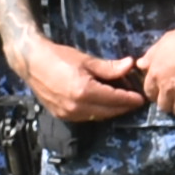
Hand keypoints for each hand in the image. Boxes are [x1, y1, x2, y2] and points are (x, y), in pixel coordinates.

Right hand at [12, 33, 145, 126]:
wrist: (32, 62)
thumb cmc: (60, 57)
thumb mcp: (87, 60)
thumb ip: (110, 68)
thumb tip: (131, 65)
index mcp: (85, 92)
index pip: (114, 99)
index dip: (130, 99)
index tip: (142, 98)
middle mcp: (76, 107)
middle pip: (108, 111)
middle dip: (123, 107)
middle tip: (135, 102)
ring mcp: (67, 113)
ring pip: (97, 117)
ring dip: (111, 111)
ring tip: (122, 103)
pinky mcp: (60, 115)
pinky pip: (85, 117)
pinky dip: (97, 112)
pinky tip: (104, 105)